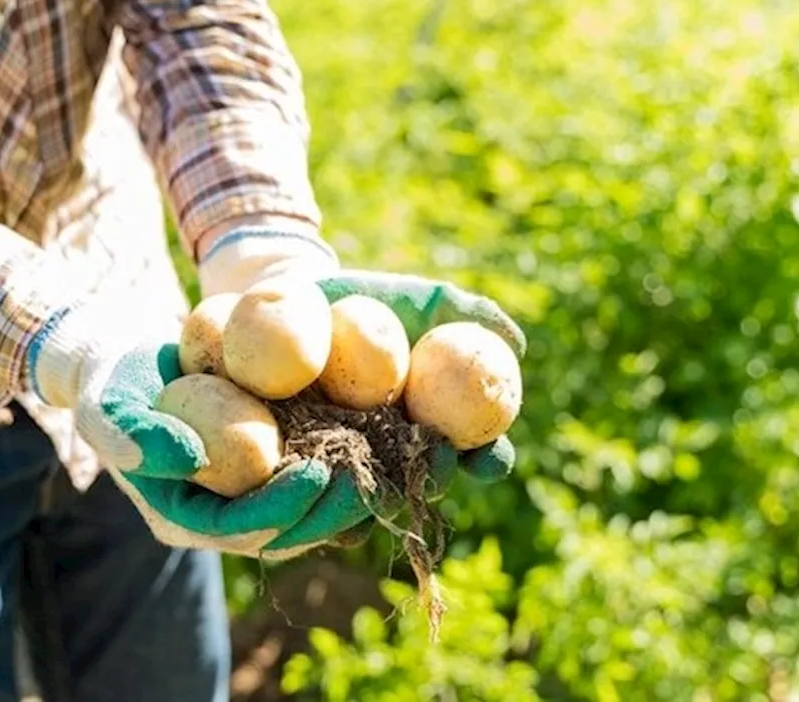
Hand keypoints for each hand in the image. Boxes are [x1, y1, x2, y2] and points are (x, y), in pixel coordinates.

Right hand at [24, 290, 370, 559]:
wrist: (132, 363)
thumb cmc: (114, 385)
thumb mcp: (111, 407)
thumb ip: (136, 436)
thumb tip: (190, 457)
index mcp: (186, 518)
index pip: (241, 528)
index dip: (283, 508)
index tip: (319, 473)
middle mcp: (226, 517)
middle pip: (290, 527)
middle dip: (335, 507)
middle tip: (374, 474)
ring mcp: (256, 494)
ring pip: (316, 508)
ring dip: (360, 491)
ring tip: (399, 463)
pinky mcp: (280, 467)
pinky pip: (326, 474)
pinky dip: (361, 460)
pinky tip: (398, 440)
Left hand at [194, 220, 527, 553]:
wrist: (284, 304)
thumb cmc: (362, 300)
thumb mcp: (414, 298)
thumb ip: (465, 312)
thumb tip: (514, 343)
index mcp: (432, 426)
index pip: (475, 452)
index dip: (489, 459)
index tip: (490, 454)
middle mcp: (395, 456)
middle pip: (426, 482)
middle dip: (436, 477)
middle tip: (439, 460)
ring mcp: (348, 468)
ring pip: (373, 498)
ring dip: (381, 495)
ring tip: (382, 480)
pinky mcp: (297, 474)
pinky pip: (312, 499)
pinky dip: (316, 497)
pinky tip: (317, 486)